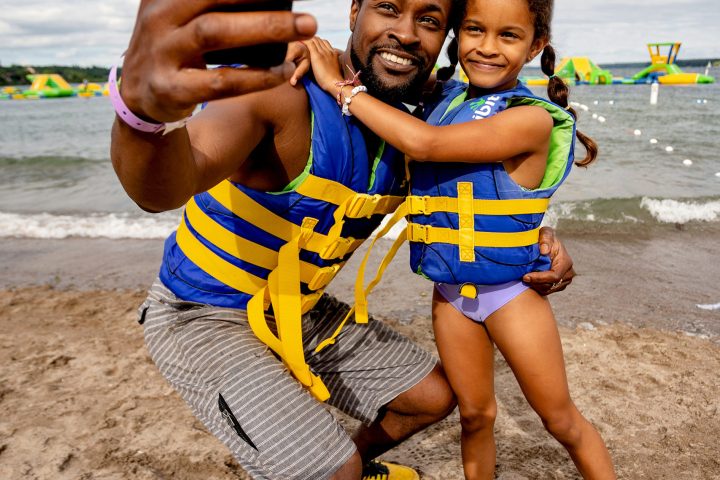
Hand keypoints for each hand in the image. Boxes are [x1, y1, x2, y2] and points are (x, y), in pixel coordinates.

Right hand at [119, 0, 316, 122]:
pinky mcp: (170, 89)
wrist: (138, 97)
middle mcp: (159, 18)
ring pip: (214, 32)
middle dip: (264, 4)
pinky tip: (282, 72)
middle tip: (308, 14)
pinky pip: (219, 82)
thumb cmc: (177, 48)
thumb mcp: (183, 17)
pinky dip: (255, 76)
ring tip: (305, 30)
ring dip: (265, 28)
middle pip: (216, 1)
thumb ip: (214, 6)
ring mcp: (162, 53)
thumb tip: (274, 1)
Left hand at [304, 37, 344, 93]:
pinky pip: (310, 43)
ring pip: (314, 39)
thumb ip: (329, 66)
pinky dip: (304, 41)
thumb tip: (324, 68)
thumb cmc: (333, 82)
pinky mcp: (317, 56)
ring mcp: (323, 52)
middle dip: (310, 39)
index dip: (317, 42)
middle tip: (302, 42)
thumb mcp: (333, 71)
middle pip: (319, 40)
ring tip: (299, 41)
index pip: (324, 42)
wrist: (335, 84)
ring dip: (306, 40)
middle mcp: (329, 50)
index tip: (310, 44)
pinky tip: (298, 42)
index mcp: (334, 54)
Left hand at [523, 227, 574, 294]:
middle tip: (522, 277)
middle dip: (535, 283)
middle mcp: (568, 273)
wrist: (548, 244)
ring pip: (548, 289)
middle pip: (550, 285)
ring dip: (536, 285)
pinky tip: (530, 279)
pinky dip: (538, 287)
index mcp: (566, 262)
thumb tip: (544, 251)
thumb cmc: (545, 238)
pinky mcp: (559, 285)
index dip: (539, 278)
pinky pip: (547, 291)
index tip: (526, 276)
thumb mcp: (545, 233)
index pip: (554, 276)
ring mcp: (564, 281)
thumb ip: (545, 239)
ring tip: (526, 277)